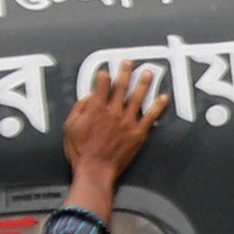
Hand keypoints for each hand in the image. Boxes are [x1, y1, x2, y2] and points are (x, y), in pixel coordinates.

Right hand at [65, 61, 163, 179]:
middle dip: (126, 72)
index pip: (102, 85)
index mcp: (96, 109)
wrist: (96, 171)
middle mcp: (113, 112)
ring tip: (149, 73)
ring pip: (138, 97)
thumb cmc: (81, 152)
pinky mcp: (138, 133)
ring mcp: (128, 122)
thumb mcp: (70, 128)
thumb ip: (80, 109)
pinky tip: (164, 97)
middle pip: (122, 86)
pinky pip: (151, 116)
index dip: (104, 76)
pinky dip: (159, 106)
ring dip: (144, 83)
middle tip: (129, 63)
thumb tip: (89, 97)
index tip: (106, 72)